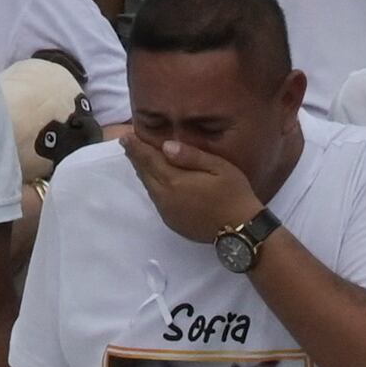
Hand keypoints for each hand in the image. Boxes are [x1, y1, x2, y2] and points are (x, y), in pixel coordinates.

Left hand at [121, 120, 267, 244]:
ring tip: (138, 160)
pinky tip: (155, 181)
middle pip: (145, 174)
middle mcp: (165, 197)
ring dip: (143, 173)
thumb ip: (191, 156)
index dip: (137, 147)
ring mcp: (167, 212)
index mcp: (175, 181)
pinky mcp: (172, 222)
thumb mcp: (218, 167)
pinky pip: (156, 200)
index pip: (149, 159)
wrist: (240, 229)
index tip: (125, 137)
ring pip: (150, 188)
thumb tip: (166, 146)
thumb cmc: (234, 193)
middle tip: (127, 144)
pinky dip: (153, 187)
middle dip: (136, 158)